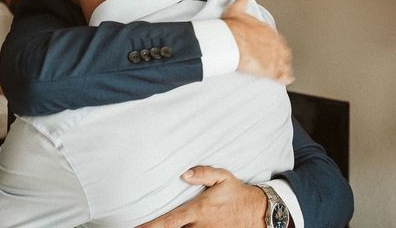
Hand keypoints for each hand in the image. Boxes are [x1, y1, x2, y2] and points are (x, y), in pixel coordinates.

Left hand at [137, 166, 266, 227]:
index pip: (169, 221)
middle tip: (140, 226)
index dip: (151, 226)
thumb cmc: (237, 193)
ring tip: (156, 225)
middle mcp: (199, 226)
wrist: (258, 213)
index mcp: (198, 210)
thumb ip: (203, 173)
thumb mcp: (223, 177)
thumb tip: (184, 173)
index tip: (137, 227)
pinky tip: (184, 226)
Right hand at [222, 0, 292, 84]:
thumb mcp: (236, 10)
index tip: (272, 46)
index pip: (275, 37)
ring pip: (284, 63)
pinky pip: (282, 75)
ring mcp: (274, 56)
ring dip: (284, 67)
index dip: (274, 43)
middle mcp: (273, 42)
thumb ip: (243, 1)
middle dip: (281, 56)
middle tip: (279, 60)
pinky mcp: (271, 69)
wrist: (230, 41)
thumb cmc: (232, 28)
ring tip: (284, 72)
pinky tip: (286, 79)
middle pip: (282, 51)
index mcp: (266, 30)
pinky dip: (285, 77)